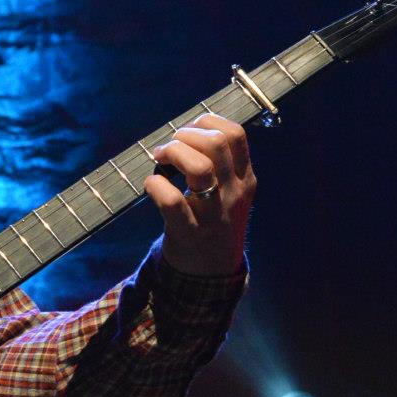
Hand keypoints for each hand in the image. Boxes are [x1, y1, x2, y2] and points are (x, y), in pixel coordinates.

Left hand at [144, 114, 254, 275]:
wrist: (211, 274)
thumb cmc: (212, 223)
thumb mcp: (229, 193)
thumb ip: (219, 165)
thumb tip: (187, 131)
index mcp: (245, 180)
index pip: (236, 135)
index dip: (207, 122)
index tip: (188, 131)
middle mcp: (234, 194)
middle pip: (216, 144)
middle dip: (185, 135)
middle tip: (168, 148)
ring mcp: (213, 214)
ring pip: (200, 167)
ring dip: (173, 154)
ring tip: (160, 160)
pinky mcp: (189, 233)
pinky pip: (172, 202)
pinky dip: (155, 186)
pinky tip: (152, 185)